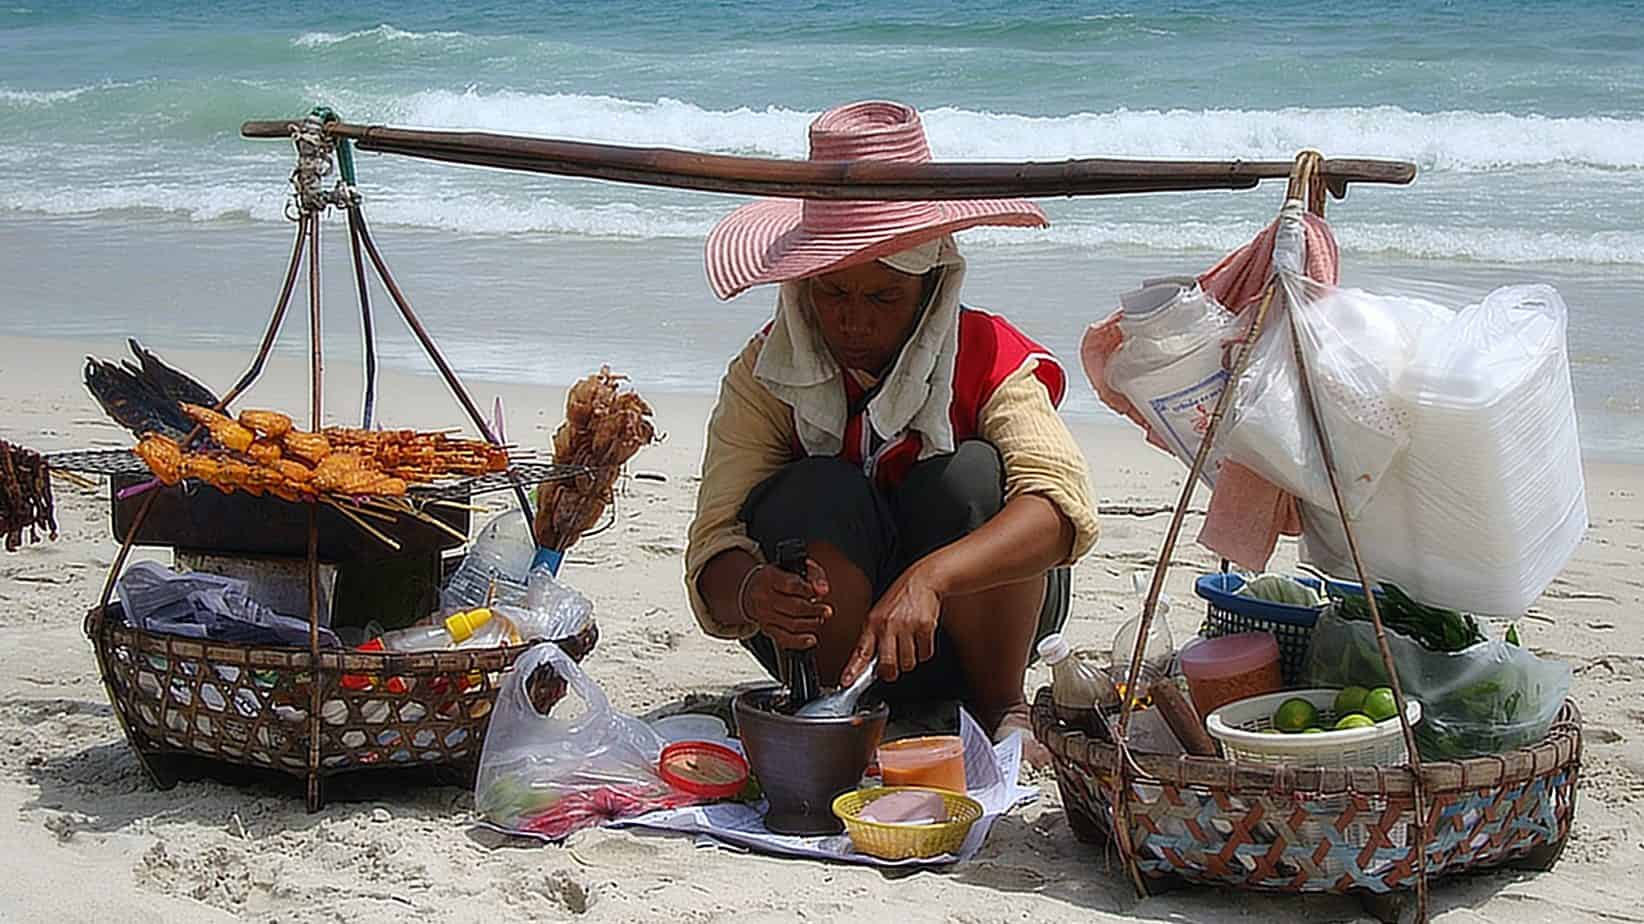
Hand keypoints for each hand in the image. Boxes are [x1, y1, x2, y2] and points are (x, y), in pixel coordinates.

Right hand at [740, 559, 831, 649]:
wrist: (752, 589)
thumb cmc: (778, 578)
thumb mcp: (795, 568)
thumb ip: (813, 575)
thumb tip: (822, 589)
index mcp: (770, 577)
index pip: (791, 585)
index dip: (809, 590)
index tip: (820, 592)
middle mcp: (763, 597)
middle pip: (794, 607)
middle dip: (815, 610)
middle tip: (826, 610)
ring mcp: (764, 615)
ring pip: (792, 624)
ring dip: (811, 623)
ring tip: (819, 619)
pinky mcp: (767, 629)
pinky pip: (784, 639)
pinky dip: (800, 641)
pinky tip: (811, 639)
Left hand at [842, 565, 940, 684]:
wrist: (922, 580)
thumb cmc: (900, 598)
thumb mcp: (879, 614)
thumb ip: (873, 637)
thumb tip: (868, 664)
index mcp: (872, 623)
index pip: (860, 651)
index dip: (852, 670)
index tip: (846, 681)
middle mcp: (887, 625)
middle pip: (888, 665)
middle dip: (891, 672)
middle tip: (893, 668)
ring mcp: (906, 626)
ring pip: (908, 663)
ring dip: (910, 659)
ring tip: (909, 644)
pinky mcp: (924, 627)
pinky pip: (925, 654)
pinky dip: (925, 650)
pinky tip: (921, 637)